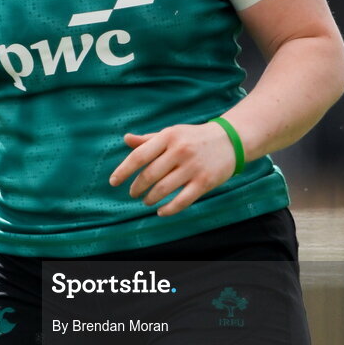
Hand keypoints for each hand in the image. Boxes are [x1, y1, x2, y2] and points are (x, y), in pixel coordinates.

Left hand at [109, 123, 236, 216]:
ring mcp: (193, 167)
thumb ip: (149, 140)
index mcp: (168, 137)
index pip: (139, 156)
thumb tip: (126, 139)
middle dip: (137, 187)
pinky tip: (161, 211)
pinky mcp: (205, 182)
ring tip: (146, 201)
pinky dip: (168, 209)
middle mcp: (180, 151)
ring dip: (150, 198)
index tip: (113, 182)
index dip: (123, 171)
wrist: (230, 140)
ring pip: (163, 189)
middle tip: (133, 193)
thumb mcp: (172, 133)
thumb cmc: (194, 138)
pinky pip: (182, 201)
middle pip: (149, 175)